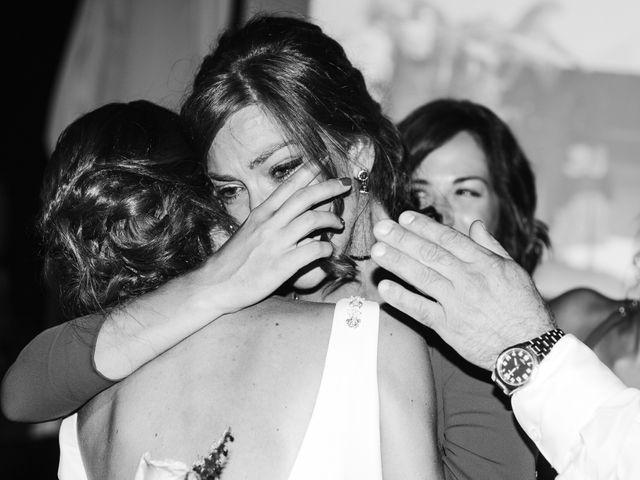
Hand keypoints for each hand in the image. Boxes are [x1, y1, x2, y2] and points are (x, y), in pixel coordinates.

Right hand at [203, 166, 350, 312]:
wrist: (214, 285)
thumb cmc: (233, 260)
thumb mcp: (248, 231)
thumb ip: (268, 220)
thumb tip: (290, 214)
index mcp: (261, 214)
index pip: (288, 186)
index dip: (308, 171)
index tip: (323, 161)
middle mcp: (269, 224)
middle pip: (305, 197)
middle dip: (329, 187)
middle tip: (344, 184)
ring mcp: (276, 243)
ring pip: (313, 220)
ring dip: (331, 219)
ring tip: (339, 223)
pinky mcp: (282, 265)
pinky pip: (313, 250)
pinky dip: (326, 248)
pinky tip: (328, 251)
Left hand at [371, 211, 553, 369]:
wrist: (529, 349)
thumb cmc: (523, 308)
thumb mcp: (514, 271)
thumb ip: (491, 247)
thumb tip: (474, 225)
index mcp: (484, 263)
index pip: (448, 239)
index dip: (424, 226)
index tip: (404, 217)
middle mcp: (468, 280)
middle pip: (429, 254)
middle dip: (402, 238)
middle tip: (381, 228)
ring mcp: (456, 303)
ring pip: (421, 277)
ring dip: (397, 262)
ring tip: (377, 251)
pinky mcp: (448, 327)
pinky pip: (420, 309)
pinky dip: (401, 298)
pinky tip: (385, 287)